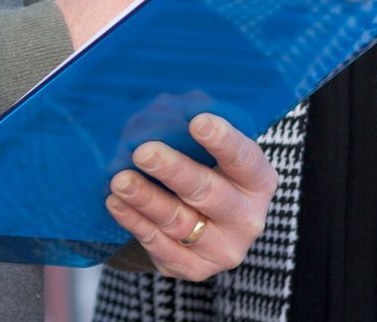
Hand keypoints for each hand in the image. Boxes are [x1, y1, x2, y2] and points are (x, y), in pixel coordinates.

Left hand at [105, 113, 277, 279]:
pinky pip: (161, 247)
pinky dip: (136, 223)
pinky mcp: (194, 269)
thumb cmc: (203, 167)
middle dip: (174, 171)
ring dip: (146, 199)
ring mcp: (223, 248)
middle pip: (208, 192)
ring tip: (120, 180)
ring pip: (180, 222)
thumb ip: (189, 122)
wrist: (200, 220)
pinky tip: (117, 204)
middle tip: (143, 152)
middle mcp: (248, 217)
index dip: (223, 140)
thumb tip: (162, 107)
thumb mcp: (205, 144)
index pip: (243, 158)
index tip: (197, 122)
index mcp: (258, 180)